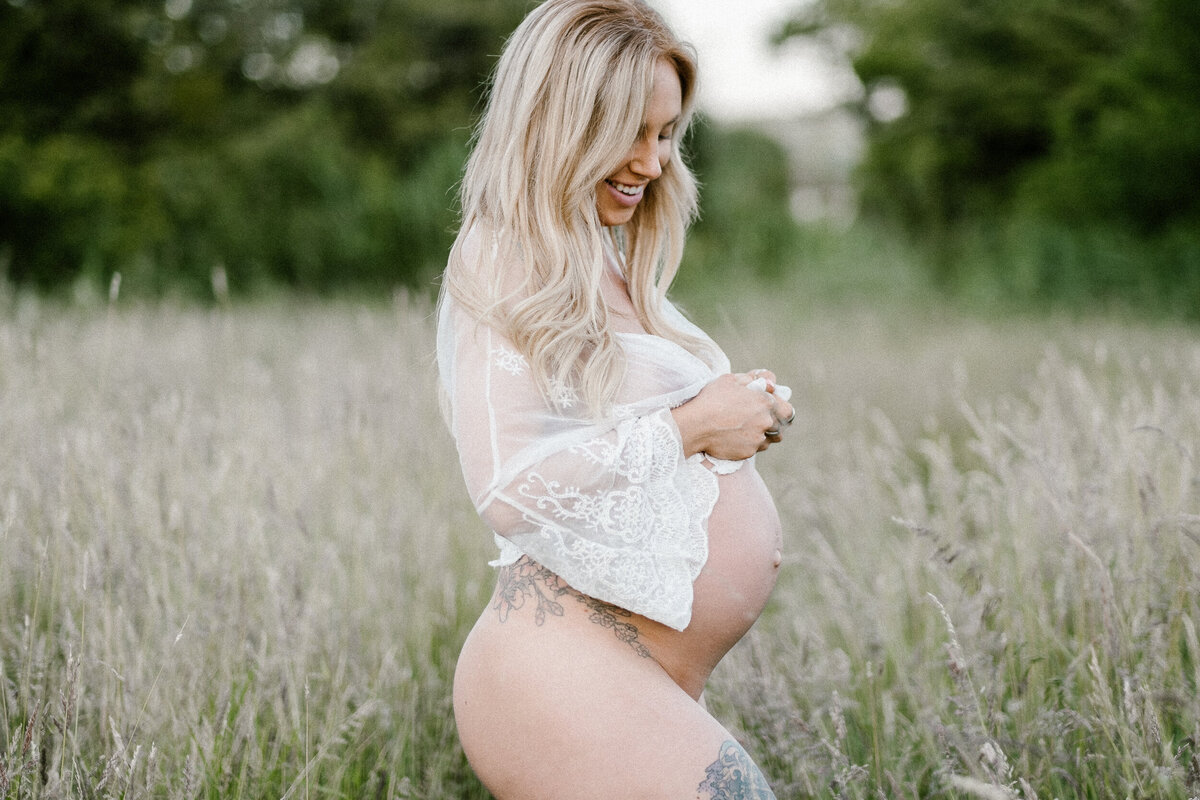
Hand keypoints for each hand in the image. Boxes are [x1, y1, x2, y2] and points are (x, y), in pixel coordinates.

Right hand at [672, 372, 795, 460]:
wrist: (696, 425)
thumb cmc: (711, 399)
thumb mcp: (731, 379)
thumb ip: (753, 380)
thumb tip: (768, 384)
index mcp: (765, 401)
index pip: (786, 409)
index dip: (780, 408)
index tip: (770, 408)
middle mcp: (766, 421)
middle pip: (780, 426)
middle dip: (773, 422)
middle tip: (758, 420)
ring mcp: (758, 438)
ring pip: (769, 439)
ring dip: (763, 434)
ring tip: (748, 430)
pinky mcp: (748, 452)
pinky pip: (755, 449)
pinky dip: (749, 444)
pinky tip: (736, 438)